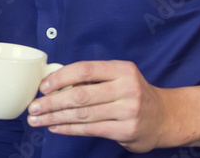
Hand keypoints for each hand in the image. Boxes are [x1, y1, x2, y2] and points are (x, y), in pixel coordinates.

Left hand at [25, 60, 199, 152]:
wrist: (166, 117)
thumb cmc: (134, 94)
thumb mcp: (120, 77)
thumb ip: (94, 78)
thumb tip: (54, 81)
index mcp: (122, 69)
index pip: (85, 69)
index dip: (60, 77)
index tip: (42, 87)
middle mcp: (127, 88)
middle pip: (80, 95)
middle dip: (52, 102)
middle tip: (33, 108)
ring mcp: (128, 110)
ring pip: (83, 114)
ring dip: (56, 118)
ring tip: (38, 120)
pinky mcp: (126, 130)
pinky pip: (90, 129)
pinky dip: (69, 129)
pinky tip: (55, 127)